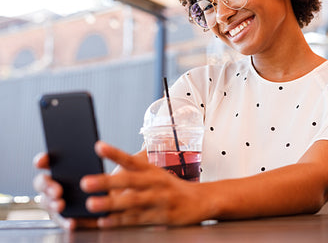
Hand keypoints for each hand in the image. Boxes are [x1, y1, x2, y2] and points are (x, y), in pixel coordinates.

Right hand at [32, 153, 97, 229]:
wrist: (113, 196)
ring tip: (61, 204)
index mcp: (59, 168)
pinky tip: (72, 222)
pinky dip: (66, 222)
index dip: (41, 161)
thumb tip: (93, 146)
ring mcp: (56, 200)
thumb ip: (88, 157)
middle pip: (42, 183)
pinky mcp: (65, 215)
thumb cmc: (100, 177)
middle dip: (47, 186)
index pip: (44, 162)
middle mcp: (53, 184)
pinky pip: (62, 220)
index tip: (41, 162)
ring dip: (52, 204)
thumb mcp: (97, 165)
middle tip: (57, 190)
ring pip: (48, 202)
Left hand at [81, 141, 209, 226]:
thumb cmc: (171, 188)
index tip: (99, 146)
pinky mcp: (162, 216)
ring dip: (111, 203)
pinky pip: (137, 219)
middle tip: (86, 182)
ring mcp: (159, 199)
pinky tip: (105, 221)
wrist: (200, 201)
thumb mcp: (156, 175)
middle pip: (130, 180)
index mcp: (152, 170)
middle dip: (107, 181)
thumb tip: (105, 179)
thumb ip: (134, 175)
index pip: (131, 160)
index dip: (115, 153)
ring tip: (92, 204)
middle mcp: (156, 182)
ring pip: (133, 201)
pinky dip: (120, 221)